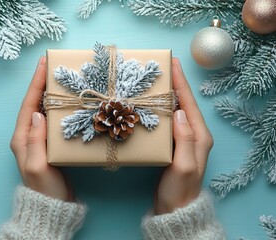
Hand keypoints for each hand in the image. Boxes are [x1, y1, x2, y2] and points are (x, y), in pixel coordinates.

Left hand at [10, 56, 70, 200]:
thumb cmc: (44, 188)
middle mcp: (27, 136)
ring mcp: (38, 140)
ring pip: (42, 110)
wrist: (52, 207)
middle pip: (33, 103)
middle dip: (42, 84)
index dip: (36, 83)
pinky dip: (57, 107)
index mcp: (21, 138)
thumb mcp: (38, 164)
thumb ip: (36, 139)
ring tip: (60, 78)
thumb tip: (38, 112)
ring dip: (49, 93)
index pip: (28, 104)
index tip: (43, 64)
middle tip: (52, 65)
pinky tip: (66, 102)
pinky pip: (52, 120)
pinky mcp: (48, 145)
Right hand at [154, 58, 213, 214]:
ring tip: (153, 81)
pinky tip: (148, 104)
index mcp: (199, 136)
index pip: (189, 103)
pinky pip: (166, 121)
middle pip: (183, 103)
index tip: (172, 64)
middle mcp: (193, 134)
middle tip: (160, 68)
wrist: (174, 209)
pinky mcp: (172, 145)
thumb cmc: (179, 189)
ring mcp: (183, 140)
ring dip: (165, 95)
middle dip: (173, 84)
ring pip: (174, 110)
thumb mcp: (183, 165)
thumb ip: (185, 139)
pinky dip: (158, 109)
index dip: (180, 83)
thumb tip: (180, 112)